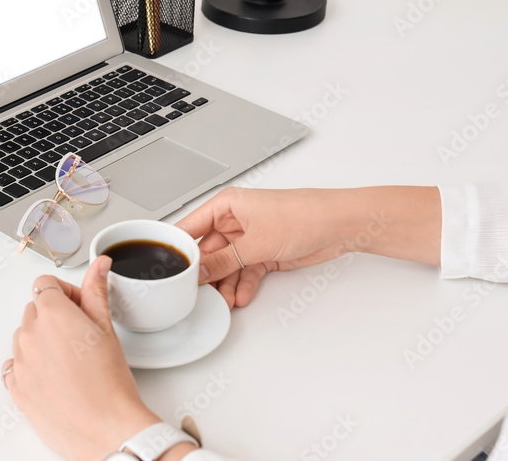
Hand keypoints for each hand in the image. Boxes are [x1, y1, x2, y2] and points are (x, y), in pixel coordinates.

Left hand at [4, 256, 162, 460]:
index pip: (46, 284)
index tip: (80, 307)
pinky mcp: (16, 388)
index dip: (67, 293)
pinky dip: (30, 366)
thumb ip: (97, 291)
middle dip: (55, 316)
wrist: (106, 430)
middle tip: (81, 336)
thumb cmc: (110, 385)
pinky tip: (54, 376)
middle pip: (36, 309)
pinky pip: (15, 366)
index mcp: (52, 313)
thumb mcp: (107, 329)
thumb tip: (99, 265)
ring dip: (42, 341)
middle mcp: (30, 334)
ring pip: (25, 337)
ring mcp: (20, 362)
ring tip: (71, 360)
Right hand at [176, 186, 440, 309]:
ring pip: (227, 265)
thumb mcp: (254, 242)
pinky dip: (243, 285)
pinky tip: (241, 297)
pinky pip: (245, 271)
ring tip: (223, 302)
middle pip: (208, 251)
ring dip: (225, 284)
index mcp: (225, 205)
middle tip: (197, 295)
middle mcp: (234, 220)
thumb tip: (198, 272)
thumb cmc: (302, 214)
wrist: (339, 225)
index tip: (168, 270)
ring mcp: (249, 237)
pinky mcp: (264, 252)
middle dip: (205, 275)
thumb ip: (223, 260)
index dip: (178, 249)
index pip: (190, 227)